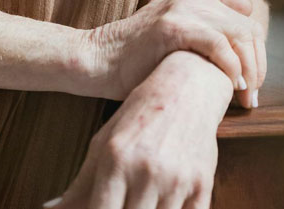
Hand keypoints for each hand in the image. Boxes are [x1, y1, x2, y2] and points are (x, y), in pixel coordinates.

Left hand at [42, 50, 229, 208]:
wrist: (187, 86)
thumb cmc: (138, 116)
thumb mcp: (105, 143)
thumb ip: (80, 184)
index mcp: (115, 159)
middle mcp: (146, 170)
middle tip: (120, 205)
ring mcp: (177, 180)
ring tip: (138, 202)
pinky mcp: (203, 186)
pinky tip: (160, 205)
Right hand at [86, 0, 265, 106]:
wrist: (99, 60)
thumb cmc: (138, 56)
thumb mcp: (175, 31)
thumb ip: (205, 26)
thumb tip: (246, 20)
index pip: (247, 17)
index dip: (256, 51)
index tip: (252, 81)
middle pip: (248, 27)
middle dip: (257, 65)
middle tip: (251, 98)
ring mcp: (182, 8)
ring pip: (239, 34)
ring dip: (249, 69)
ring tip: (244, 97)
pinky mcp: (172, 25)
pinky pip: (217, 43)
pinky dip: (230, 66)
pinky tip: (230, 85)